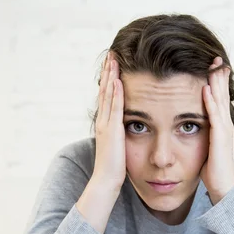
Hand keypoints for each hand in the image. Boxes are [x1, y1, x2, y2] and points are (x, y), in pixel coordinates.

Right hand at [92, 52, 125, 192]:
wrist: (106, 181)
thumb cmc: (115, 168)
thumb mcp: (119, 146)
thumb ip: (121, 134)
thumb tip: (130, 128)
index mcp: (105, 124)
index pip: (107, 96)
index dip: (109, 79)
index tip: (113, 64)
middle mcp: (103, 121)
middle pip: (105, 90)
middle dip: (108, 71)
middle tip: (111, 53)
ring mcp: (106, 124)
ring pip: (108, 95)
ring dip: (110, 76)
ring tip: (113, 58)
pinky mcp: (112, 131)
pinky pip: (115, 108)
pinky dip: (116, 93)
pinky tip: (118, 80)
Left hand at [200, 56, 233, 204]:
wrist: (223, 188)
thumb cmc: (212, 169)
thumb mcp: (205, 147)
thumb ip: (201, 135)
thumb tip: (190, 128)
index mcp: (220, 126)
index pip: (218, 99)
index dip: (216, 82)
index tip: (212, 66)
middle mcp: (225, 125)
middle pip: (222, 95)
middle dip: (219, 76)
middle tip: (217, 57)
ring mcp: (224, 131)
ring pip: (220, 101)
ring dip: (216, 83)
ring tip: (213, 66)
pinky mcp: (220, 139)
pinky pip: (215, 117)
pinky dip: (211, 102)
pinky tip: (206, 90)